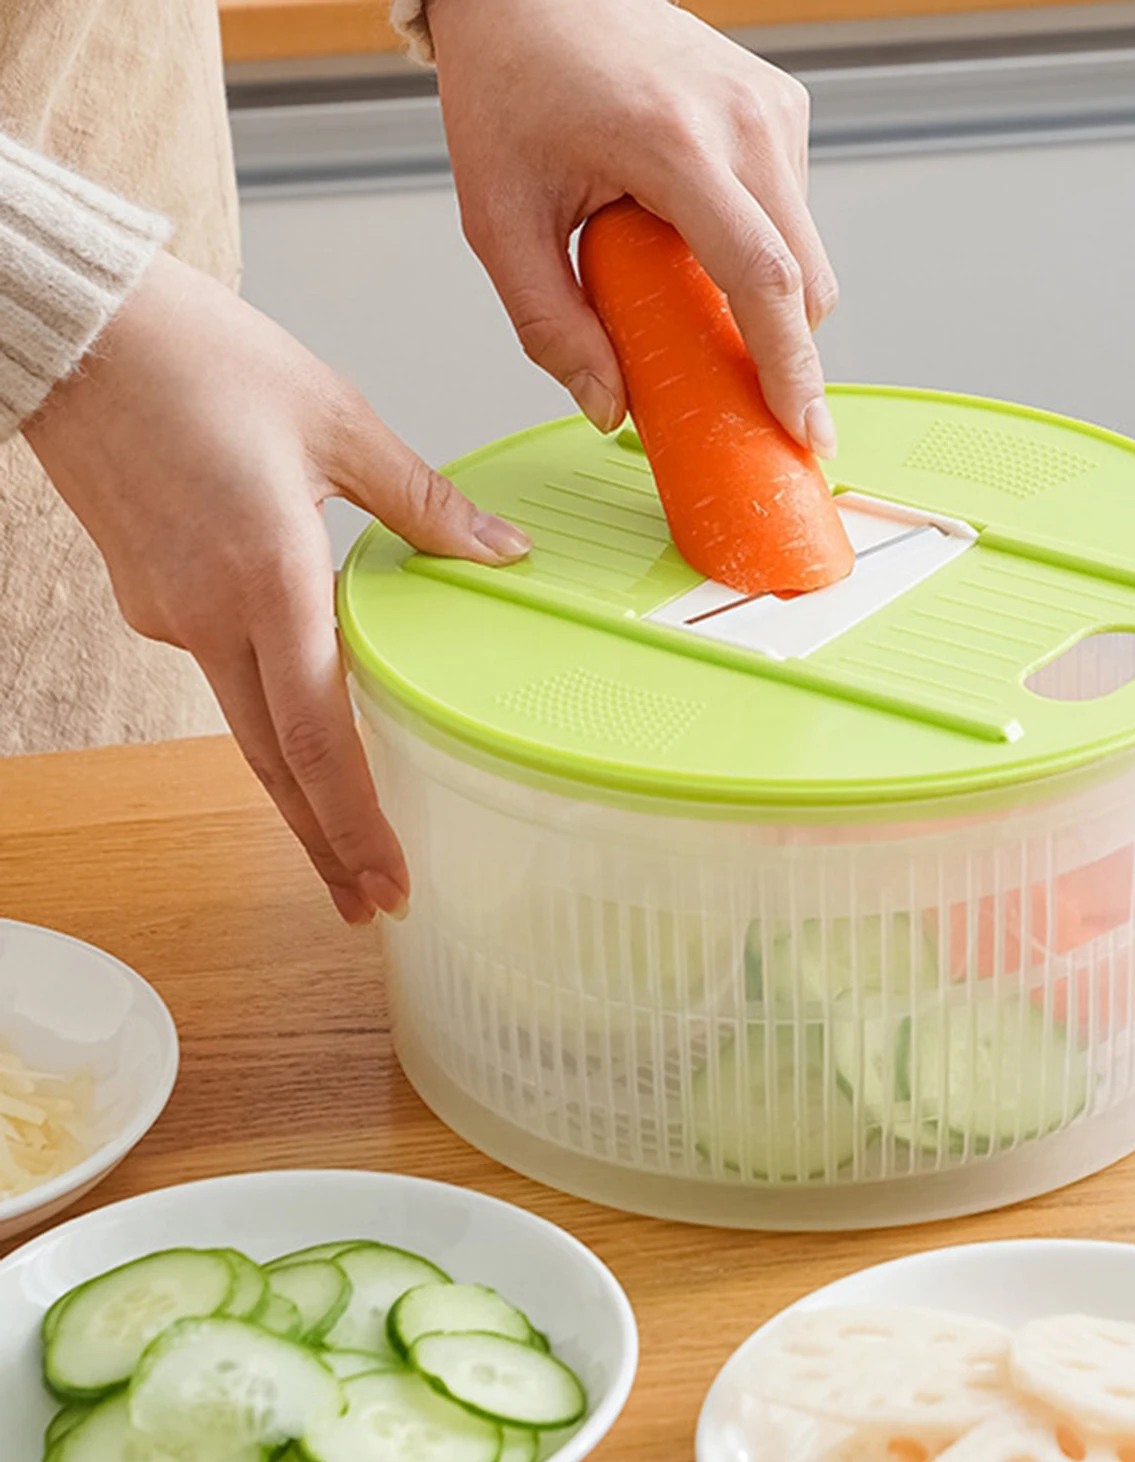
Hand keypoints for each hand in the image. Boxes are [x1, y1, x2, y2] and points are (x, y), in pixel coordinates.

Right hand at [24, 251, 530, 925]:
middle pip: (277, 763)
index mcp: (267, 580)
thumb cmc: (198, 359)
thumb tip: (500, 550)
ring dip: (300, 786)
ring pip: (247, 723)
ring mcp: (170, 614)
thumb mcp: (338, 423)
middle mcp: (211, 617)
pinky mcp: (149, 597)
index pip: (318, 738)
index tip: (388, 884)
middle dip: (325, 844)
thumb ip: (424, 505)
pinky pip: (222, 666)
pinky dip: (270, 701)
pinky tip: (305, 701)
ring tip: (346, 835)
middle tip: (371, 906)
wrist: (78, 328)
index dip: (353, 824)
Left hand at [428, 0, 838, 456]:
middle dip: (785, 354)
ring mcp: (772, 107)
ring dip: (762, 298)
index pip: (761, 276)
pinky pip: (792, 212)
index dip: (789, 366)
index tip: (805, 431)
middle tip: (743, 400)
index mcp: (674, 143)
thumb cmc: (511, 85)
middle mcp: (743, 118)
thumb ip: (548, 326)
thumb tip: (609, 409)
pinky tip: (695, 234)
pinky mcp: (781, 105)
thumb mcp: (498, 219)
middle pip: (806, 280)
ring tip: (681, 284)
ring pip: (806, 252)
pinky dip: (757, 249)